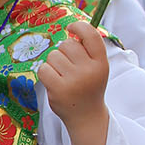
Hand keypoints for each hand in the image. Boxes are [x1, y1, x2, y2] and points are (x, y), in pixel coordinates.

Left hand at [38, 22, 109, 144]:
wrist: (86, 117)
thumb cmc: (88, 88)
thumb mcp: (95, 68)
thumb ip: (86, 50)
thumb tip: (70, 30)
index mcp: (101, 63)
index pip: (91, 35)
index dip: (79, 27)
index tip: (71, 28)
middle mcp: (89, 70)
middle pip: (67, 45)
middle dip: (63, 53)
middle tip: (69, 69)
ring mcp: (74, 81)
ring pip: (53, 56)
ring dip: (54, 64)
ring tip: (63, 78)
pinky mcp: (59, 90)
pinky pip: (44, 69)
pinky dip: (45, 74)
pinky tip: (54, 83)